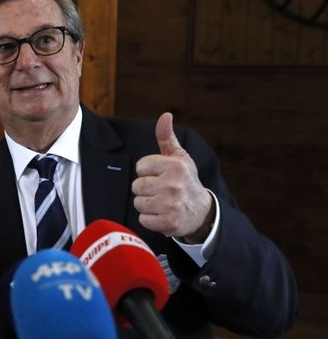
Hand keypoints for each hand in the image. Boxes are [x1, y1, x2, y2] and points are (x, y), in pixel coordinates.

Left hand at [132, 113, 214, 242]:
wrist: (201, 212)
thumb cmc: (185, 180)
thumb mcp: (179, 157)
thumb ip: (166, 137)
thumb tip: (165, 115)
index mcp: (175, 166)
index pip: (140, 166)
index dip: (147, 172)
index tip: (160, 175)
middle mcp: (173, 184)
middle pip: (136, 186)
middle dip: (146, 189)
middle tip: (161, 191)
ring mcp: (171, 204)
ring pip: (138, 203)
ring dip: (147, 204)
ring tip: (161, 202)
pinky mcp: (168, 222)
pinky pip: (143, 219)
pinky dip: (150, 219)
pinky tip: (162, 214)